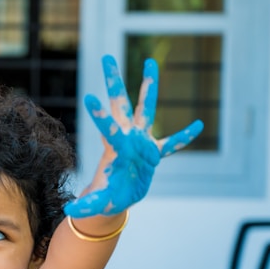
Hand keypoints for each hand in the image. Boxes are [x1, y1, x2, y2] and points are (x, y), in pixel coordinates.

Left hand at [65, 55, 203, 217]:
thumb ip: (87, 206)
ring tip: (150, 62)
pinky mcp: (153, 154)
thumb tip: (71, 211)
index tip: (89, 97)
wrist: (116, 200)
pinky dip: (184, 137)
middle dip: (115, 82)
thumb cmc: (105, 198)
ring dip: (149, 88)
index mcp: (115, 149)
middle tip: (106, 57)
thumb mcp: (97, 203)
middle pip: (122, 105)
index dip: (101, 115)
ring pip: (147, 110)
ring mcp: (141, 143)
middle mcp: (128, 138)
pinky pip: (172, 144)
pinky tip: (198, 125)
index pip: (108, 128)